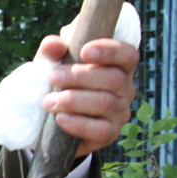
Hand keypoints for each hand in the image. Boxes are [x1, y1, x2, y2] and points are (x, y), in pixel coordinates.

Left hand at [38, 35, 138, 155]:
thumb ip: (52, 53)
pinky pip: (100, 130)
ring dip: (74, 100)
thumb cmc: (57, 86)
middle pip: (114, 79)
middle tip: (54, 76)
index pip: (127, 55)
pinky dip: (78, 123)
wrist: (49, 123)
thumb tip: (53, 43)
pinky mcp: (109, 134)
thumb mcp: (51, 66)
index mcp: (116, 67)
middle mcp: (124, 89)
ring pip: (106, 103)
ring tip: (49, 101)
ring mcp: (119, 112)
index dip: (110, 51)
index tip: (84, 51)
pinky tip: (60, 119)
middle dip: (80, 76)